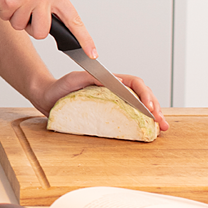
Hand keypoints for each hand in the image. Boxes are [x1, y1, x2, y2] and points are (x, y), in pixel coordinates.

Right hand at [0, 0, 97, 57]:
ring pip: (23, 28)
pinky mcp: (10, 0)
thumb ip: (49, 4)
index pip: (74, 19)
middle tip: (23, 9)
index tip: (92, 54)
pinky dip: (2, 12)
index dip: (84, 39)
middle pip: (42, 32)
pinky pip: (7, 19)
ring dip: (14, 18)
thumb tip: (51, 28)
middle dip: (31, 27)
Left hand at [34, 71, 169, 130]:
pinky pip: (128, 115)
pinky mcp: (107, 112)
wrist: (46, 97)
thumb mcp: (74, 79)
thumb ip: (93, 77)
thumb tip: (118, 81)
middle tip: (161, 122)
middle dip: (155, 108)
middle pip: (142, 96)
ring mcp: (113, 101)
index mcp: (110, 80)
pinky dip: (139, 122)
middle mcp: (114, 90)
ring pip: (139, 106)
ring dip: (152, 116)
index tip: (151, 109)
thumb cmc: (59, 87)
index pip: (136, 84)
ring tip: (160, 128)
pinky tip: (147, 130)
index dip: (146, 96)